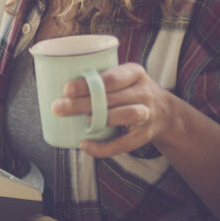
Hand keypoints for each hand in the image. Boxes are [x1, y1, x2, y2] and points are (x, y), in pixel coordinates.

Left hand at [49, 63, 175, 156]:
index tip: (66, 89)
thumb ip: (99, 78)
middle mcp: (143, 92)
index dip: (89, 84)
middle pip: (112, 98)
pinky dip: (104, 147)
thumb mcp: (123, 77)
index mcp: (134, 73)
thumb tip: (54, 83)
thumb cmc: (130, 91)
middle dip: (84, 103)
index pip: (111, 78)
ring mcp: (147, 114)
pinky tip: (86, 145)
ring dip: (101, 119)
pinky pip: (125, 143)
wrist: (165, 112)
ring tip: (82, 121)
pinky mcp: (145, 135)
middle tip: (58, 107)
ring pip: (126, 115)